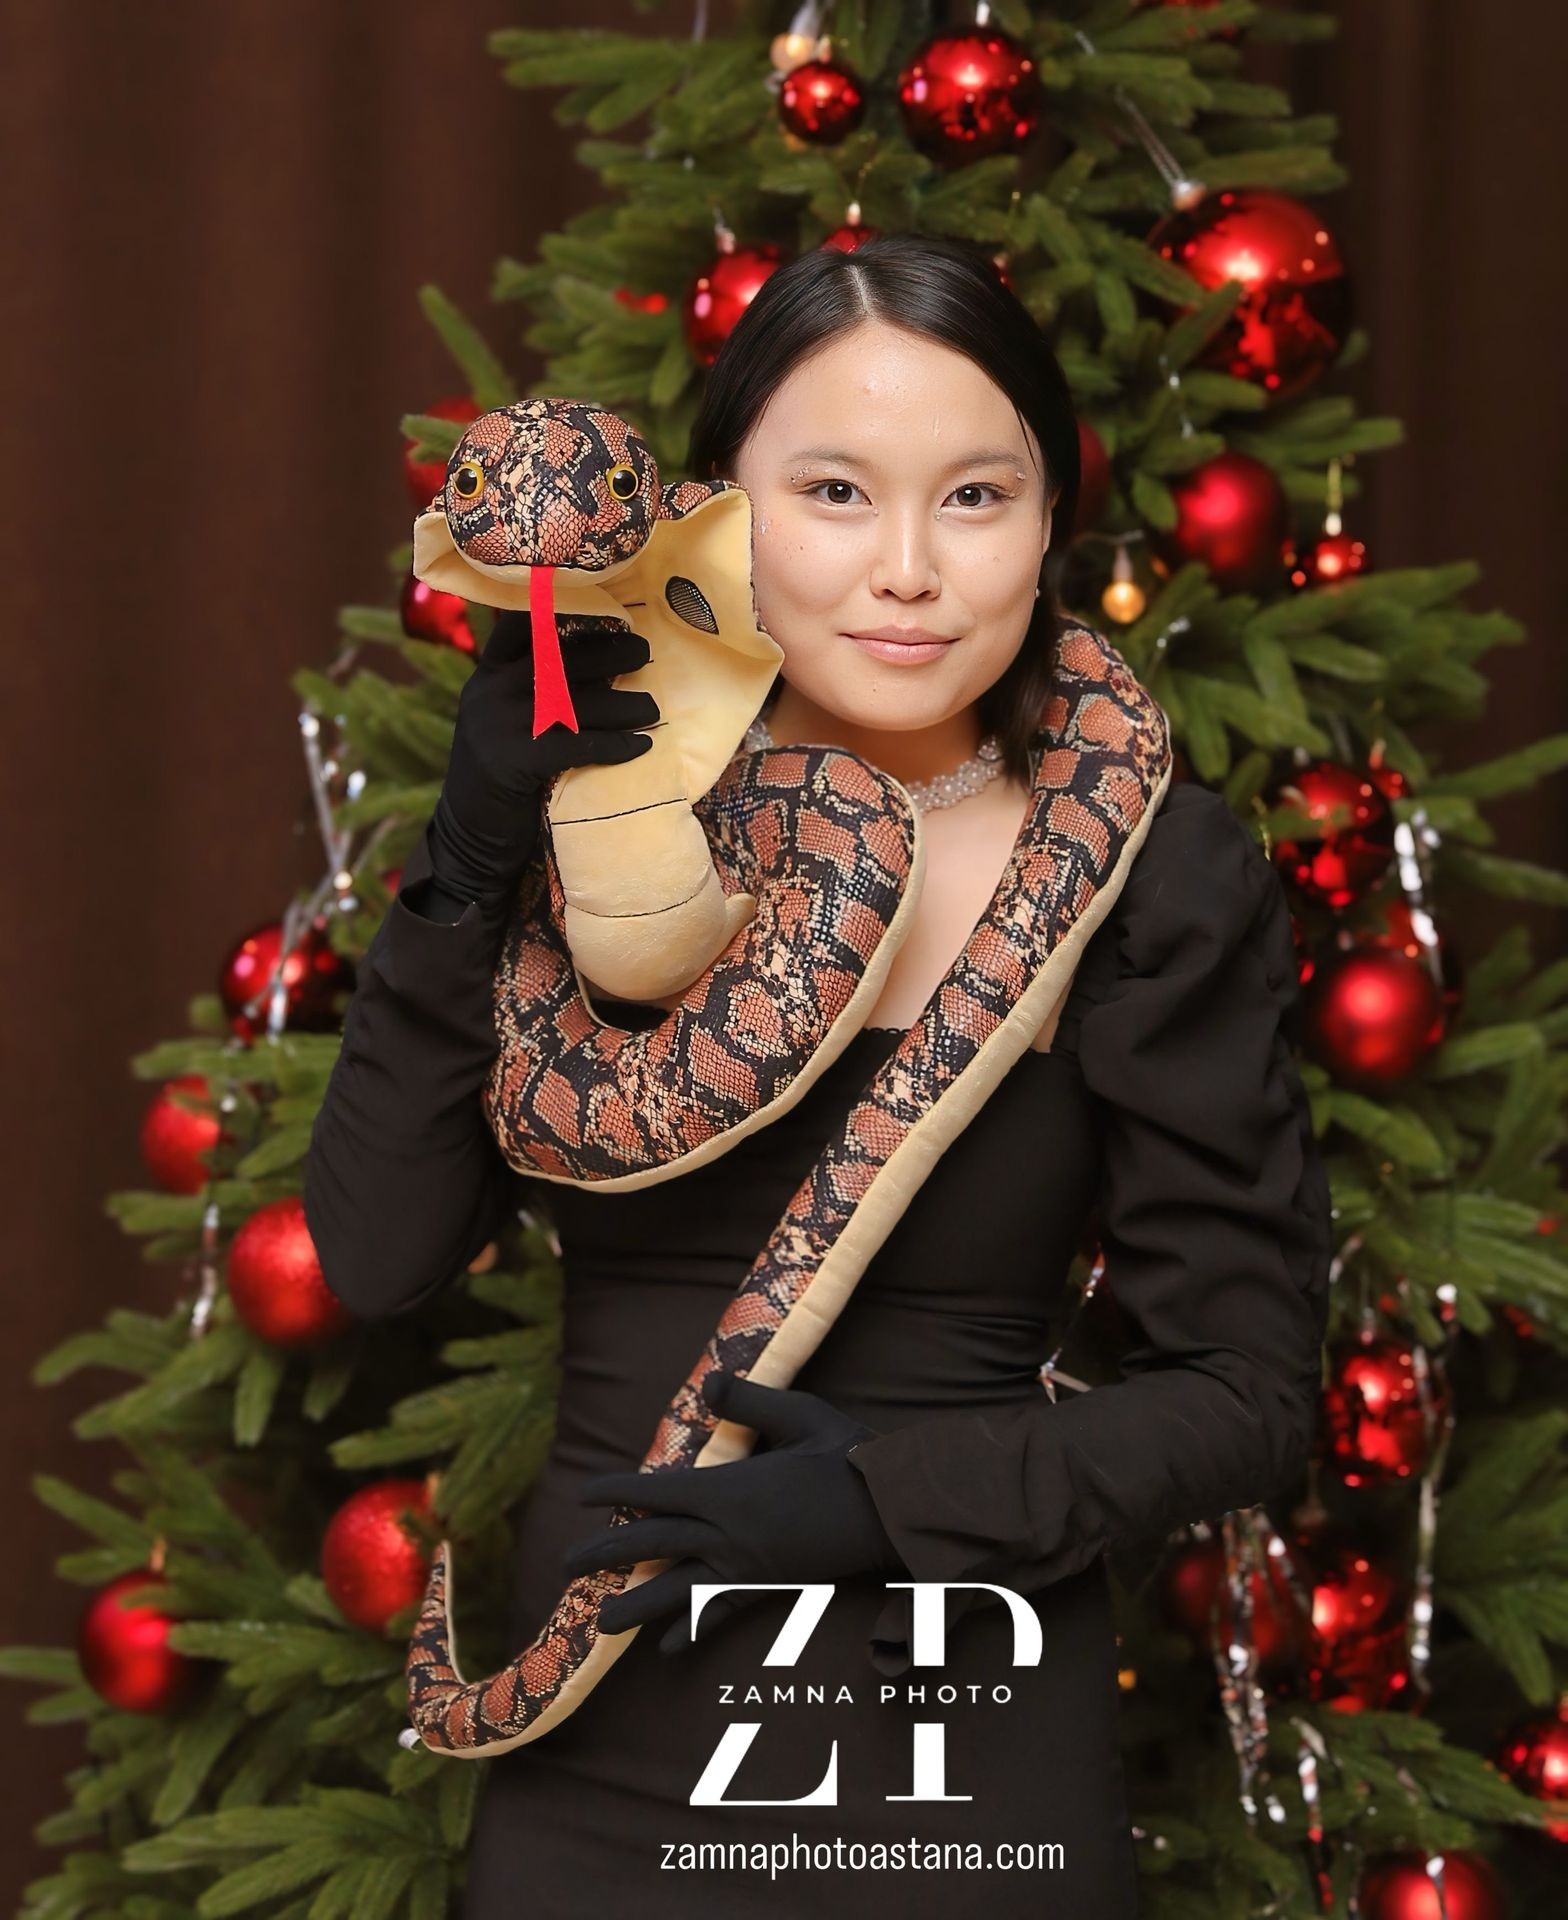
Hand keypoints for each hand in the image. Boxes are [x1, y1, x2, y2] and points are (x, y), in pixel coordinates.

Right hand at [427, 609, 659, 912]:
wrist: (470, 836)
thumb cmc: (501, 777)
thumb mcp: (501, 722)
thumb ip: (528, 690)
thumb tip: (594, 659)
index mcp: (487, 676)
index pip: (520, 627)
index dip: (559, 609)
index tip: (603, 604)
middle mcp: (491, 691)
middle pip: (559, 658)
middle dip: (607, 651)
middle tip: (644, 651)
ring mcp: (500, 723)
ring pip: (576, 702)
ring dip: (621, 704)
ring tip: (651, 707)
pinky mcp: (516, 760)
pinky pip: (578, 744)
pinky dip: (615, 745)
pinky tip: (642, 746)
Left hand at [564, 1370, 904, 1654]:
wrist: (890, 1512)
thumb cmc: (847, 1457)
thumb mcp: (801, 1417)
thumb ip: (750, 1404)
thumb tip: (710, 1383)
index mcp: (732, 1491)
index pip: (658, 1492)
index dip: (618, 1492)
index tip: (583, 1494)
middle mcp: (730, 1535)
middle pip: (655, 1545)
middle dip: (607, 1553)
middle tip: (566, 1564)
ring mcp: (748, 1567)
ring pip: (678, 1590)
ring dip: (637, 1605)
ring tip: (600, 1623)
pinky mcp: (768, 1588)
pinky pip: (720, 1613)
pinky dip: (693, 1632)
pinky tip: (670, 1649)